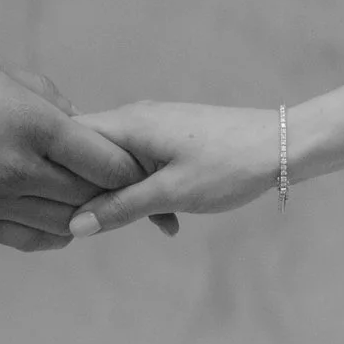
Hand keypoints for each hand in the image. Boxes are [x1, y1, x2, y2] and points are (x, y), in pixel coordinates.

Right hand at [0, 45, 152, 250]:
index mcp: (31, 123)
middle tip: (126, 187)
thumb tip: (75, 121)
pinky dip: (53, 235)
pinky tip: (59, 222)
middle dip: (114, 192)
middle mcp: (17, 168)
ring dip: (84, 215)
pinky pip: (26, 239)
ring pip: (64, 224)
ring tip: (91, 202)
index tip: (137, 160)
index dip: (128, 165)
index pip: (107, 160)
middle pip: (91, 196)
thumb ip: (43, 97)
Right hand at [63, 101, 282, 236]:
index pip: (70, 139)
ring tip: (158, 222)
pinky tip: (170, 218)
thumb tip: (76, 226)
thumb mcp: (171, 194)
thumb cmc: (228, 166)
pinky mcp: (172, 136)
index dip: (60, 174)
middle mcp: (136, 117)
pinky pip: (143, 165)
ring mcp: (155, 125)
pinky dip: (149, 191)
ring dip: (128, 197)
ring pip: (119, 164)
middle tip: (111, 225)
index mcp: (128, 124)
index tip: (65, 208)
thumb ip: (120, 208)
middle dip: (96, 193)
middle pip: (91, 155)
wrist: (283, 147)